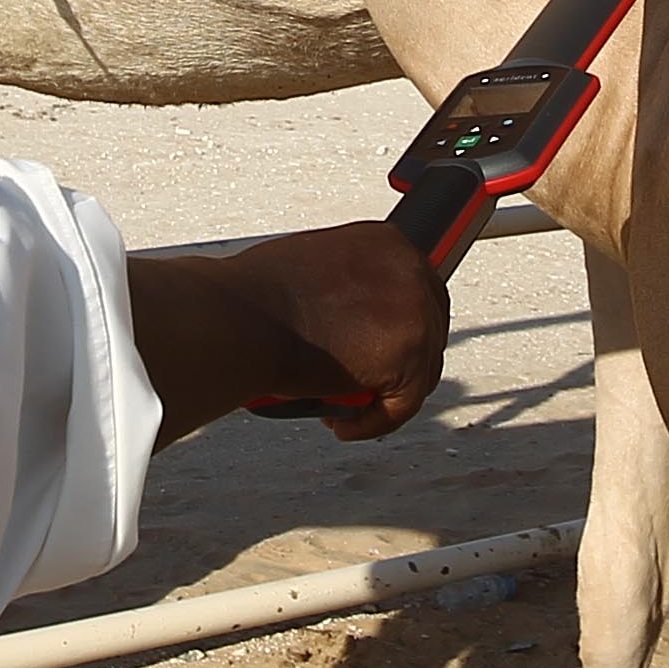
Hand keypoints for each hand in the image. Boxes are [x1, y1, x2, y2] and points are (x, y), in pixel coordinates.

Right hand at [126, 224, 448, 442]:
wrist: (240, 319)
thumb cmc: (254, 297)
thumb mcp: (313, 268)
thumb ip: (346, 286)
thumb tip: (352, 316)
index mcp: (388, 242)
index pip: (415, 291)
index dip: (396, 328)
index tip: (375, 350)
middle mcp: (411, 271)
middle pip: (427, 331)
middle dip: (398, 363)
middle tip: (361, 383)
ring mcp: (416, 314)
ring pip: (420, 372)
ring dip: (384, 395)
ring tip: (341, 404)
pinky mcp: (410, 358)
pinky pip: (404, 404)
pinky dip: (375, 421)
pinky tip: (344, 425)